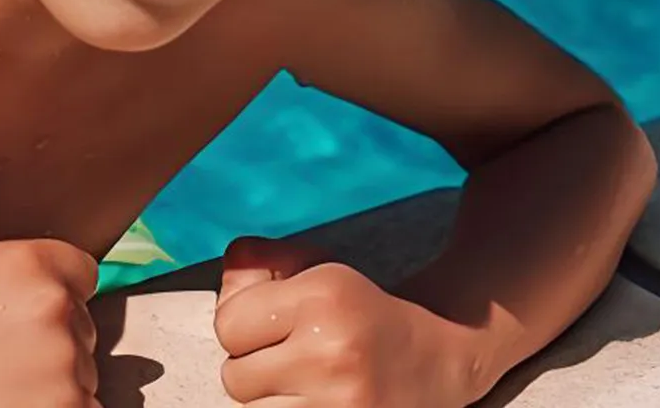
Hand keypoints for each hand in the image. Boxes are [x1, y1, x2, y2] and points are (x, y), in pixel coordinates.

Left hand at [214, 237, 475, 406]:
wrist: (435, 359)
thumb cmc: (359, 309)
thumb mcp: (313, 267)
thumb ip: (254, 265)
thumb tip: (224, 283)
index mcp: (319, 297)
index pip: (228, 325)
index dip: (240, 324)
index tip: (267, 323)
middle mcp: (329, 352)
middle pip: (234, 376)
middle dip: (251, 366)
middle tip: (285, 357)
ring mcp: (340, 403)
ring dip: (268, 399)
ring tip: (298, 383)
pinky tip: (307, 398)